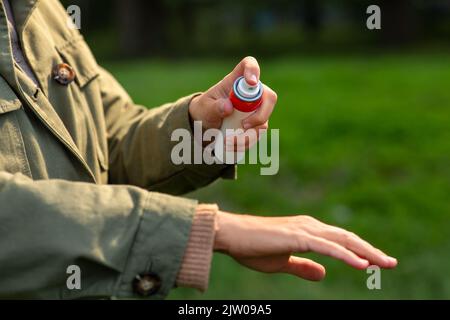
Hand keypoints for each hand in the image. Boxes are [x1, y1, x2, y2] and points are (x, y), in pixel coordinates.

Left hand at [188, 57, 277, 135]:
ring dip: (249, 134)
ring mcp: (256, 109)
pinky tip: (232, 145)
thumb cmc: (204, 110)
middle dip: (260, 114)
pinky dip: (246, 142)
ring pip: (265, 120)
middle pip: (268, 96)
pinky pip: (258, 134)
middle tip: (244, 125)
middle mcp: (250, 93)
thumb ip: (214, 106)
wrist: (204, 126)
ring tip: (229, 141)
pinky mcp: (256, 125)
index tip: (251, 82)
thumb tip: (228, 107)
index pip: (249, 65)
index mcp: (235, 81)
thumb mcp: (204, 108)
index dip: (253, 70)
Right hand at [214, 211, 397, 280]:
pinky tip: (362, 264)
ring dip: (366, 252)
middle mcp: (310, 226)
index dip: (360, 251)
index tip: (377, 262)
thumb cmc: (252, 248)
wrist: (231, 235)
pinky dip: (347, 256)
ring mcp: (304, 230)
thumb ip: (303, 267)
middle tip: (391, 264)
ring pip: (342, 241)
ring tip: (385, 263)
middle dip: (371, 251)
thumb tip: (324, 274)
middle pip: (348, 238)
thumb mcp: (282, 263)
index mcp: (307, 231)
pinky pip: (327, 248)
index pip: (340, 241)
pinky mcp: (297, 237)